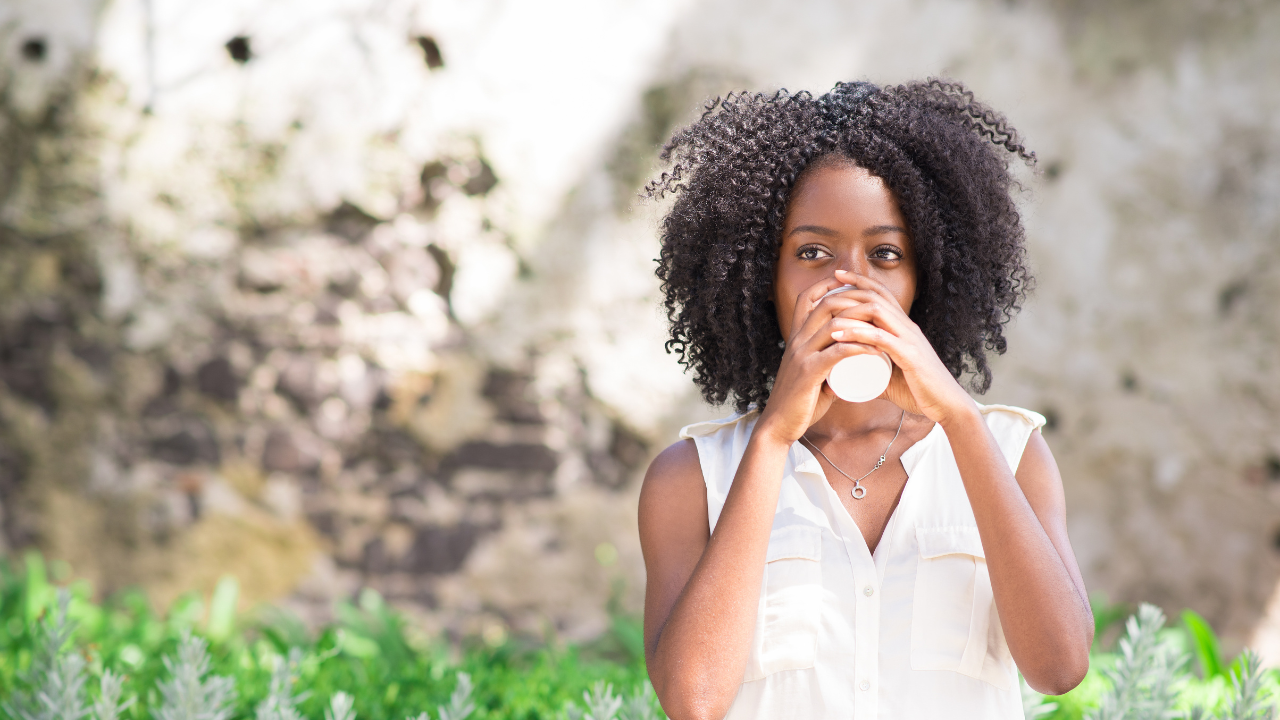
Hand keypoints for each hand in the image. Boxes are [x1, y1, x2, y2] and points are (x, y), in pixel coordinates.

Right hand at [755, 276, 886, 444]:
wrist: (778, 425)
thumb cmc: (799, 402)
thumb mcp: (811, 375)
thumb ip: (828, 366)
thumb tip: (849, 364)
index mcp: (795, 338)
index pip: (807, 299)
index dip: (827, 285)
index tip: (850, 284)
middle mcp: (796, 341)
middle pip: (825, 304)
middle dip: (853, 299)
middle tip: (877, 307)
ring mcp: (802, 355)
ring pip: (833, 324)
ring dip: (862, 322)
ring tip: (882, 328)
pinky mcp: (809, 372)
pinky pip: (837, 352)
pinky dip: (859, 347)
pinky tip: (876, 350)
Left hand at [825, 269, 977, 425]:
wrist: (946, 406)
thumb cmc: (918, 391)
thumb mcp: (890, 377)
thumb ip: (870, 373)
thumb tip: (843, 378)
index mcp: (904, 328)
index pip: (883, 294)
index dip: (861, 281)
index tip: (837, 275)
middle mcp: (908, 328)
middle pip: (877, 296)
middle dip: (851, 287)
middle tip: (828, 284)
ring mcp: (910, 340)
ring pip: (877, 312)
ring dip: (849, 310)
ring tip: (826, 313)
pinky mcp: (910, 356)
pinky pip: (881, 338)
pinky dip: (857, 333)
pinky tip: (838, 335)